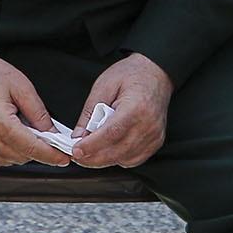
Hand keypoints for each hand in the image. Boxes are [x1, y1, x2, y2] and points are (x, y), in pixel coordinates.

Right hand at [0, 48, 72, 168]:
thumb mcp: (21, 86)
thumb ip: (38, 113)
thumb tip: (52, 133)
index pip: (31, 148)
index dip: (50, 155)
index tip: (63, 159)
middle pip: (20, 157)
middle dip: (36, 149)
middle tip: (44, 134)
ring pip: (7, 161)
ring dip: (20, 152)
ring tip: (22, 129)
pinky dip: (5, 154)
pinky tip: (9, 137)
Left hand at [68, 52, 174, 168]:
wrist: (156, 72)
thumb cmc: (132, 74)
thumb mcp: (104, 85)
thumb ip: (90, 112)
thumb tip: (78, 136)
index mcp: (136, 107)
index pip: (111, 133)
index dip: (91, 145)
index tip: (76, 151)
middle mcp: (149, 124)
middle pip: (117, 151)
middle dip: (93, 158)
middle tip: (77, 155)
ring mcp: (155, 135)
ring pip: (124, 159)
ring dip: (104, 160)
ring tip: (91, 150)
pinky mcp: (156, 141)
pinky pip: (134, 159)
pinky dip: (118, 158)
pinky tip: (109, 149)